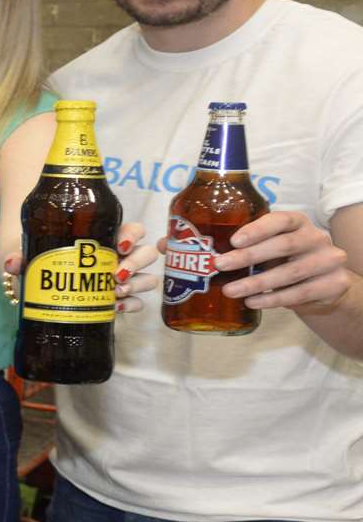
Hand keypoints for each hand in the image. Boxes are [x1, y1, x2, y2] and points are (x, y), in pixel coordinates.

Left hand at [1, 223, 157, 312]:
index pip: (132, 229)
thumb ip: (20, 257)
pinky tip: (116, 307)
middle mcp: (118, 256)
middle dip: (136, 262)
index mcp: (104, 237)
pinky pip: (137, 302)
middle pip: (145, 253)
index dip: (133, 234)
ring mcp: (121, 279)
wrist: (38, 277)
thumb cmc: (38, 257)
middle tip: (116, 273)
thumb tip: (12, 263)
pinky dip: (131, 304)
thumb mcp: (29, 253)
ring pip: (147, 278)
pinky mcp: (118, 299)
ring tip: (116, 291)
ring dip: (137, 284)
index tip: (120, 244)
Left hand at [208, 210, 353, 309]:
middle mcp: (317, 237)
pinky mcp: (335, 283)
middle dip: (249, 256)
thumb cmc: (285, 261)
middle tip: (220, 265)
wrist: (323, 286)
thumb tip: (187, 252)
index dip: (258, 229)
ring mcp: (330, 260)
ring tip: (230, 291)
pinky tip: (252, 302)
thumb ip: (242, 247)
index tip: (234, 241)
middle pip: (283, 245)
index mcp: (298, 222)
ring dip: (256, 283)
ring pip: (290, 272)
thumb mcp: (269, 249)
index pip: (281, 219)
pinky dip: (272, 299)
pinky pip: (300, 293)